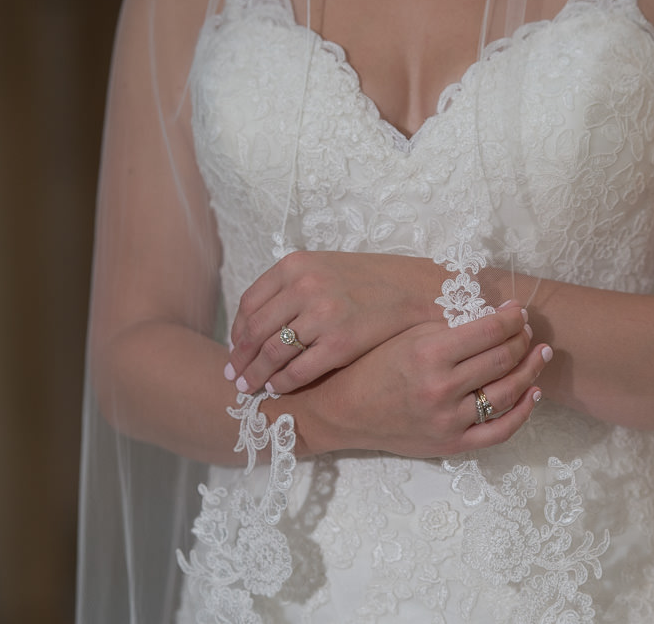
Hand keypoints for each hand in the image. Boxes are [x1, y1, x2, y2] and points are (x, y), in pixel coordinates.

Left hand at [226, 251, 446, 393]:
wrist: (420, 292)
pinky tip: (278, 389)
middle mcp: (304, 286)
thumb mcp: (327, 269)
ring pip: (272, 353)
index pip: (250, 304)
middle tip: (233, 376)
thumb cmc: (373, 282)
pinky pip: (297, 370)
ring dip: (255, 375)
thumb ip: (293, 287)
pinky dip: (282, 383)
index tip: (235, 350)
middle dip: (240, 359)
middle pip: (254, 331)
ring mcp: (322, 314)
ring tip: (249, 388)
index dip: (237, 332)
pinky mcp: (341, 342)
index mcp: (295, 265)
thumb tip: (256, 321)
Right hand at [283, 306, 551, 457]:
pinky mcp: (451, 444)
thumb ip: (447, 326)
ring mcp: (448, 420)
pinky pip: (499, 430)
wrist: (341, 411)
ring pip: (507, 393)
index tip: (518, 310)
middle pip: (503, 359)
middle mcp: (441, 387)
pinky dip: (522, 412)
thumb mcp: (405, 335)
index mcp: (429, 353)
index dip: (512, 318)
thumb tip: (493, 315)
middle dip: (523, 339)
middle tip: (528, 329)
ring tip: (539, 354)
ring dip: (531, 370)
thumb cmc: (370, 366)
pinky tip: (533, 392)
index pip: (489, 331)